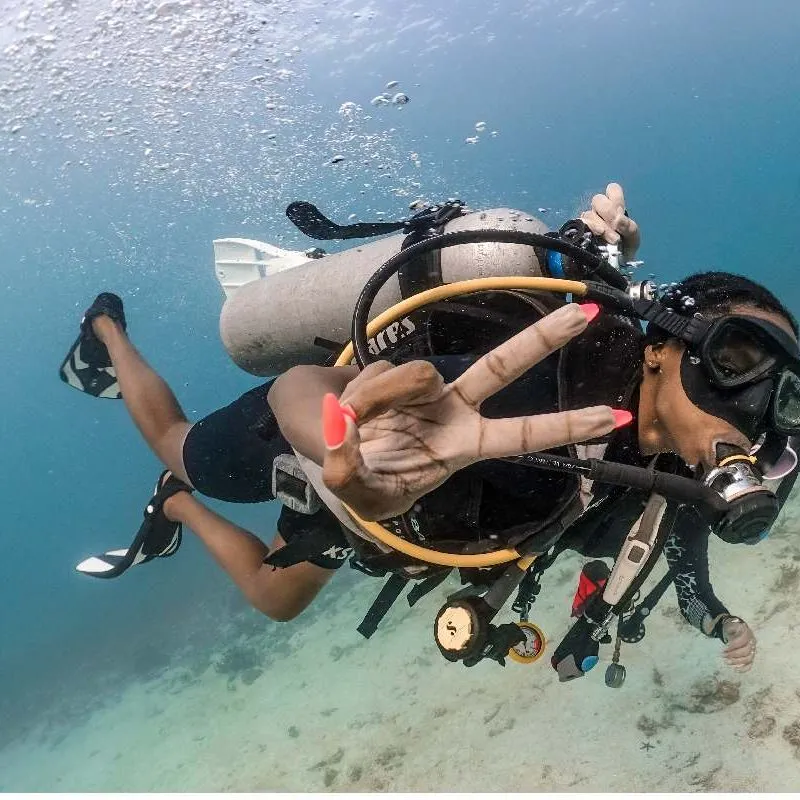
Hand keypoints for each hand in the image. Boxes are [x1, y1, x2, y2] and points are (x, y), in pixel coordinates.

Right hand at [320, 303, 624, 520]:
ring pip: (415, 373)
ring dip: (380, 397)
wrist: (338, 457)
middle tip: (586, 312)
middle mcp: (454, 410)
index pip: (521, 436)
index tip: (613, 416)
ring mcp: (426, 389)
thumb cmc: (368, 486)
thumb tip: (345, 421)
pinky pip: (379, 370)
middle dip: (543, 340)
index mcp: (463, 447)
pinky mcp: (395, 373)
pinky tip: (350, 412)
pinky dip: (361, 392)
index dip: (565, 426)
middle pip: (503, 368)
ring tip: (355, 426)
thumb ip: (347, 467)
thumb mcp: (358, 493)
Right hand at [580, 182, 640, 260]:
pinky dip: (590, 228)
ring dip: (602, 226)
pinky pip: (580, 224)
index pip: (612, 189)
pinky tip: (597, 236)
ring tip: (612, 240)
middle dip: (608, 212)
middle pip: (598, 199)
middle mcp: (600, 212)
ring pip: (589, 213)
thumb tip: (617, 219)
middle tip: (616, 228)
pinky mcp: (579, 231)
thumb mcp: (633, 237)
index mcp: (615, 208)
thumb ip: (629, 226)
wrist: (614, 267)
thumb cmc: (625, 250)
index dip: (615, 198)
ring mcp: (589, 221)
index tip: (619, 213)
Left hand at [722, 617, 756, 671]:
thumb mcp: (729, 626)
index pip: (742, 640)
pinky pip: (750, 664)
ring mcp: (752, 650)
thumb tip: (727, 639)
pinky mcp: (750, 657)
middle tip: (723, 655)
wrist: (735, 630)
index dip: (733, 645)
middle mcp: (752, 642)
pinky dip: (744, 668)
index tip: (724, 648)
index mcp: (747, 633)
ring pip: (748, 659)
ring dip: (737, 661)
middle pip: (746, 651)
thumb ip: (729, 630)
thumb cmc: (731, 629)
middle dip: (733, 654)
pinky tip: (735, 669)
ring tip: (726, 662)